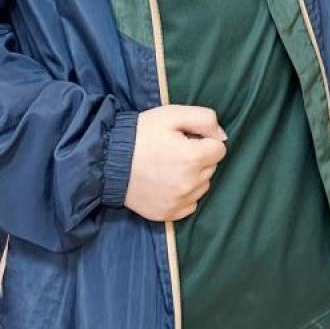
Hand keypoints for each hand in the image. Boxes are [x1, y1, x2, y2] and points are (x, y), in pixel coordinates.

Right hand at [124, 104, 228, 221]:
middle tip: (175, 150)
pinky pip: (190, 204)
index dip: (204, 140)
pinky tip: (168, 183)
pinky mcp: (167, 214)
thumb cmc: (141, 134)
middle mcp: (189, 183)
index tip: (187, 138)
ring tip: (170, 166)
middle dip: (199, 157)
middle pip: (211, 167)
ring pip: (203, 186)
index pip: (219, 149)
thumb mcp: (172, 114)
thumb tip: (222, 137)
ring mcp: (178, 201)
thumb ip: (205, 119)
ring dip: (194, 176)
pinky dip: (185, 194)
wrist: (107, 161)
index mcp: (192, 158)